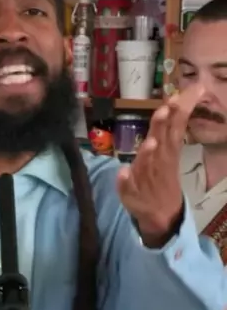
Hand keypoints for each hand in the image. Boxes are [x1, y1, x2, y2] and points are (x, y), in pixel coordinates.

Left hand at [116, 84, 205, 245]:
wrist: (162, 216)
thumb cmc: (162, 178)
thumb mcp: (170, 152)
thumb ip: (170, 128)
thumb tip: (174, 100)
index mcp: (168, 151)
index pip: (175, 127)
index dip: (180, 110)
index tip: (186, 92)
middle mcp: (158, 162)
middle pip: (162, 142)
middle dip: (163, 126)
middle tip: (167, 108)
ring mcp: (145, 179)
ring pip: (146, 164)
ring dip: (148, 154)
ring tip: (150, 142)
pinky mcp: (132, 194)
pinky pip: (127, 187)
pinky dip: (125, 180)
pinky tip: (122, 172)